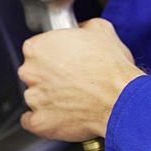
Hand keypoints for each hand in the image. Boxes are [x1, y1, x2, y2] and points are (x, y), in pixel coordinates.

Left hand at [18, 18, 143, 140]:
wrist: (120, 99)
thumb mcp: (100, 29)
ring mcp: (33, 99)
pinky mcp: (40, 122)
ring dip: (49, 97)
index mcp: (38, 47)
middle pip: (33, 72)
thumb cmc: (110, 66)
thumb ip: (82, 27)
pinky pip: (32, 121)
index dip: (52, 53)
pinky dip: (44, 119)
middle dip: (49, 75)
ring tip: (72, 98)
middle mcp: (30, 72)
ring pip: (35, 97)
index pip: (36, 48)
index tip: (64, 58)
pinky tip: (58, 115)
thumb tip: (81, 30)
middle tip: (71, 78)